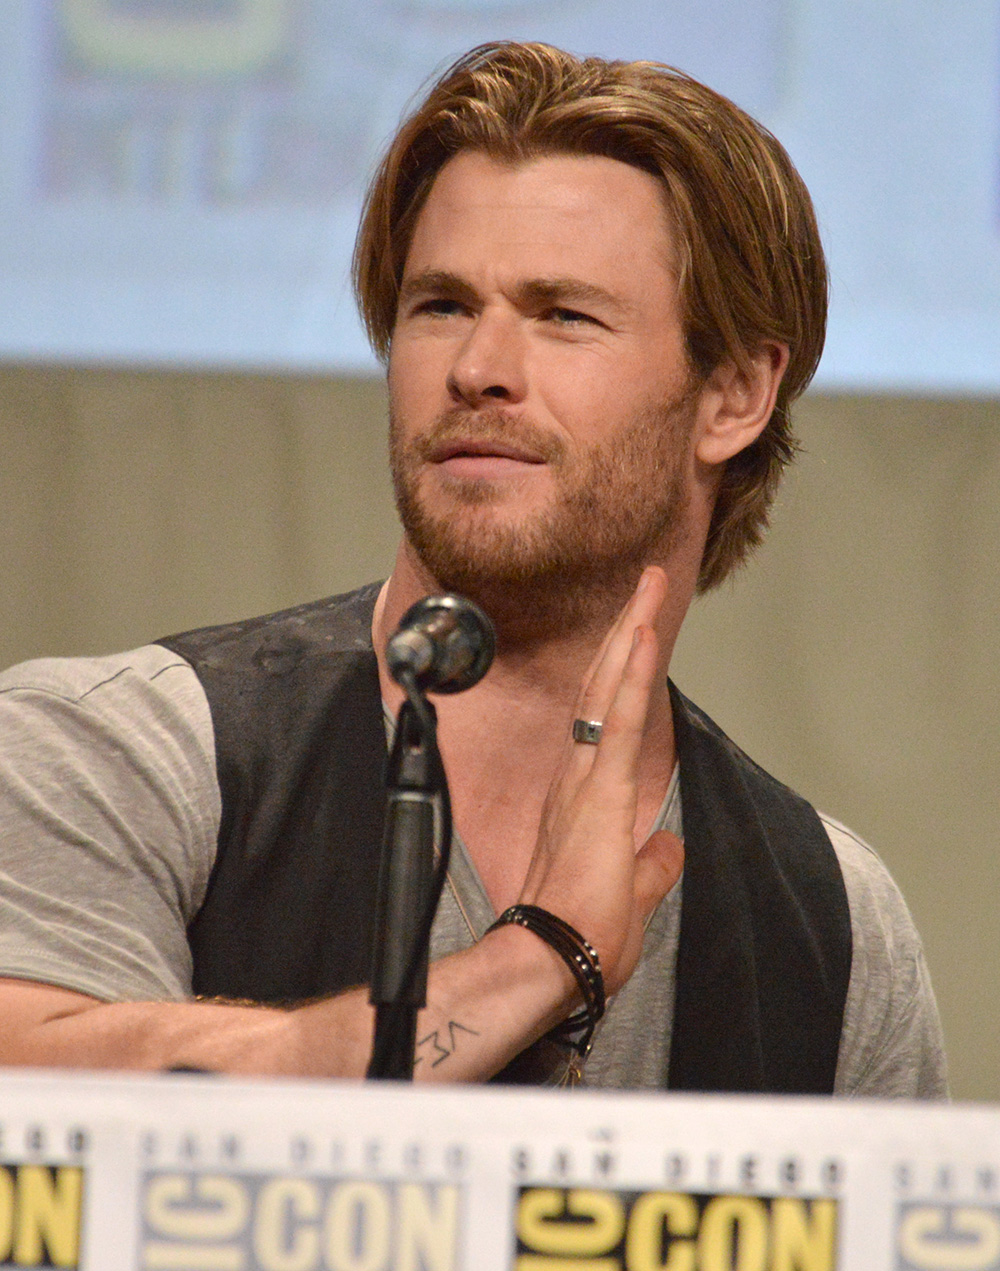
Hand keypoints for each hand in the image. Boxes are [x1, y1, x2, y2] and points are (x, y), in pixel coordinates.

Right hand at [516, 567, 684, 994]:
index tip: (639, 629)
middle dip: (627, 632)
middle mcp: (580, 775)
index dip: (622, 671)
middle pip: (605, 688)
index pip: (606, 717)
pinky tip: (643, 635)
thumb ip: (652, 864)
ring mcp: (588, 779)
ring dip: (631, 635)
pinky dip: (631, 676)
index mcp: (586, 795)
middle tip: (646, 583)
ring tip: (647, 587)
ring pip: (609, 690)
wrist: (552, 963)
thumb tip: (670, 847)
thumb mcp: (634, 893)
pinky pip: (618, 720)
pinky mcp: (600, 791)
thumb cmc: (583, 935)